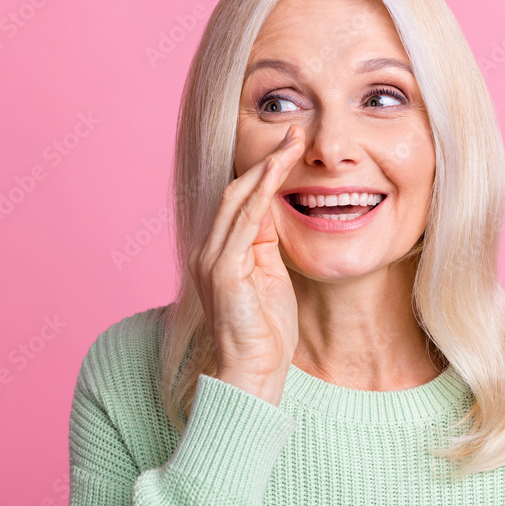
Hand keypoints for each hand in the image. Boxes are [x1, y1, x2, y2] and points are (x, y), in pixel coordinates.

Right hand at [189, 124, 303, 406]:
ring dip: (266, 167)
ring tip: (292, 142)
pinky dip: (260, 193)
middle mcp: (209, 250)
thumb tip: (275, 211)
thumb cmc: (266, 333)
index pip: (241, 199)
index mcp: (221, 252)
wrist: (251, 375)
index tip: (291, 144)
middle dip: (266, 158)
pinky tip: (278, 173)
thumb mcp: (270, 278)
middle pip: (236, 190)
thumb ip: (266, 245)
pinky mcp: (222, 271)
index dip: (265, 170)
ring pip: (237, 199)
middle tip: (295, 131)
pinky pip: (243, 222)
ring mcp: (212, 259)